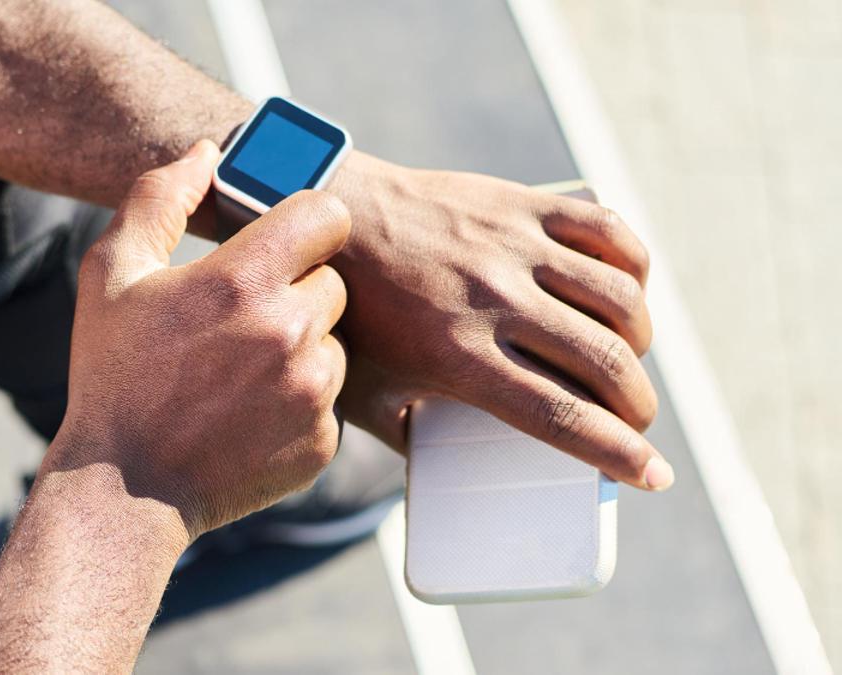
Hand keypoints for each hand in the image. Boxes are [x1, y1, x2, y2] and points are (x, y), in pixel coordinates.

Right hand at [48, 139, 351, 539]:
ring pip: (333, 343)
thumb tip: (204, 153)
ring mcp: (312, 392)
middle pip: (331, 283)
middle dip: (295, 292)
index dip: (307, 222)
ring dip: (299, 348)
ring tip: (237, 373)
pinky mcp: (322, 440)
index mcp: (244, 281)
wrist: (124, 487)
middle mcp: (290, 332)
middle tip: (238, 321)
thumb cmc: (114, 375)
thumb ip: (159, 198)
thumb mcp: (112, 274)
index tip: (287, 239)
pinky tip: (246, 414)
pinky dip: (298, 402)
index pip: (326, 215)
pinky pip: (328, 400)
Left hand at [332, 155, 671, 490]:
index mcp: (455, 355)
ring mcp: (512, 246)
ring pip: (619, 299)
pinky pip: (608, 230)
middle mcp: (492, 299)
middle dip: (637, 407)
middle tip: (635, 422)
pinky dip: (634, 266)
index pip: (558, 415)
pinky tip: (625, 292)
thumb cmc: (351, 315)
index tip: (654, 476)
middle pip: (602, 363)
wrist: (333, 219)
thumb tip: (455, 479)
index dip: (618, 453)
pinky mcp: (521, 204)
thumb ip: (411, 438)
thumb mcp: (368, 392)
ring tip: (625, 361)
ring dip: (639, 342)